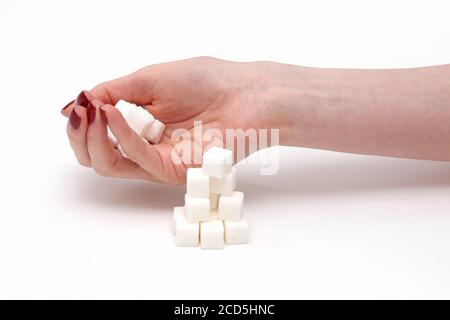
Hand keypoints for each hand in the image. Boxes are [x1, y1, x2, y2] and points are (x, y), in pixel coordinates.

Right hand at [61, 57, 279, 184]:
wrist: (245, 94)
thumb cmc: (205, 81)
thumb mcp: (148, 80)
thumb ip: (112, 93)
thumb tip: (71, 105)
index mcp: (138, 124)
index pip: (96, 135)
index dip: (80, 121)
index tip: (79, 101)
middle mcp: (145, 146)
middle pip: (96, 156)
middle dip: (80, 134)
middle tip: (80, 111)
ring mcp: (158, 160)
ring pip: (110, 164)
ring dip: (93, 137)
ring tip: (92, 111)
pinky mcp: (174, 170)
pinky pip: (138, 159)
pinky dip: (121, 136)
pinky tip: (113, 115)